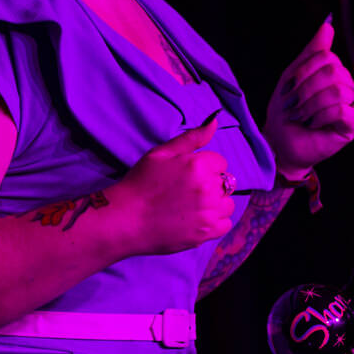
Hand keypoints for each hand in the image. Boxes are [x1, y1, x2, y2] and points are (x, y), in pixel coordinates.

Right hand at [114, 114, 234, 254]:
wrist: (126, 219)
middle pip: (225, 183)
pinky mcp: (206, 233)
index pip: (220, 162)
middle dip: (211, 184)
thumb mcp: (161, 153)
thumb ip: (192, 137)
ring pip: (227, 204)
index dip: (205, 167)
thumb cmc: (140, 183)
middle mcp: (207, 188)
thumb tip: (215, 121)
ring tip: (193, 206)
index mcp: (198, 165)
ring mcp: (208, 212)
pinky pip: (225, 224)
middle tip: (187, 192)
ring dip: (216, 204)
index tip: (188, 176)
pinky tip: (197, 219)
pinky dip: (215, 222)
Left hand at [265, 18, 353, 173]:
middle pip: (332, 71)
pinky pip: (340, 110)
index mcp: (334, 73)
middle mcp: (346, 86)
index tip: (289, 87)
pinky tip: (312, 123)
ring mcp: (352, 105)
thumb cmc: (287, 111)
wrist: (280, 141)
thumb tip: (328, 24)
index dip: (303, 71)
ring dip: (310, 104)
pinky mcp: (352, 124)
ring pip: (336, 91)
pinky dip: (320, 116)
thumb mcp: (294, 75)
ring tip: (300, 115)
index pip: (327, 57)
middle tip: (293, 104)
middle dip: (305, 89)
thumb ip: (312, 51)